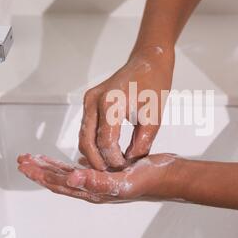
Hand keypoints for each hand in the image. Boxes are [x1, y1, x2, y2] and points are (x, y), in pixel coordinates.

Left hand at [17, 153, 178, 202]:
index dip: (41, 174)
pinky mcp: (108, 172)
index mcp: (94, 190)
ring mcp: (100, 181)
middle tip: (24, 160)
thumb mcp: (122, 181)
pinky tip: (69, 161)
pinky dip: (72, 164)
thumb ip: (97, 181)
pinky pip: (84, 169)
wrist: (167, 175)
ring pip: (69, 174)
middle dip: (40, 169)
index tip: (26, 164)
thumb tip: (72, 179)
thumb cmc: (149, 179)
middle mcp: (94, 187)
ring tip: (38, 159)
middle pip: (59, 179)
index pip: (59, 183)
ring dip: (52, 166)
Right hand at [79, 46, 173, 170]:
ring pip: (84, 137)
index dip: (114, 161)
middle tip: (113, 174)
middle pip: (87, 142)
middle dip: (98, 162)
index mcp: (111, 102)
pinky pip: (87, 128)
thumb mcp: (154, 116)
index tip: (126, 169)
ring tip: (112, 165)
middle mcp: (94, 100)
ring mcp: (89, 100)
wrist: (148, 62)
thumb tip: (130, 163)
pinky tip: (108, 153)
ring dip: (94, 154)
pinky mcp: (89, 101)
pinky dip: (94, 143)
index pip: (105, 142)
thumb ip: (142, 142)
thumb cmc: (154, 85)